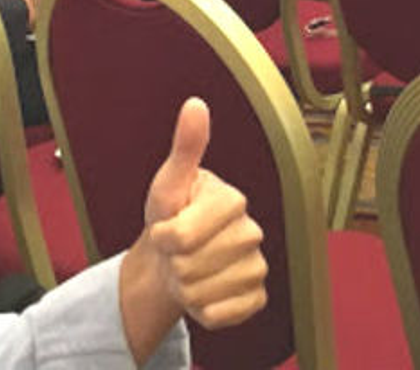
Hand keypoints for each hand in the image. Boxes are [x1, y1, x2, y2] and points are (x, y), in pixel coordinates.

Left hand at [119, 99, 266, 359]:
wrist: (173, 258)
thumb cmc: (170, 215)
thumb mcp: (168, 182)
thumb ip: (185, 146)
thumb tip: (195, 103)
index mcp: (232, 200)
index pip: (180, 236)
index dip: (162, 236)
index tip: (165, 225)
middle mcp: (252, 232)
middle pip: (189, 266)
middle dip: (171, 262)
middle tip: (176, 250)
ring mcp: (257, 267)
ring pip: (201, 293)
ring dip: (182, 288)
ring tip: (186, 268)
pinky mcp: (256, 299)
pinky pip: (217, 316)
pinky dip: (200, 310)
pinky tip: (202, 291)